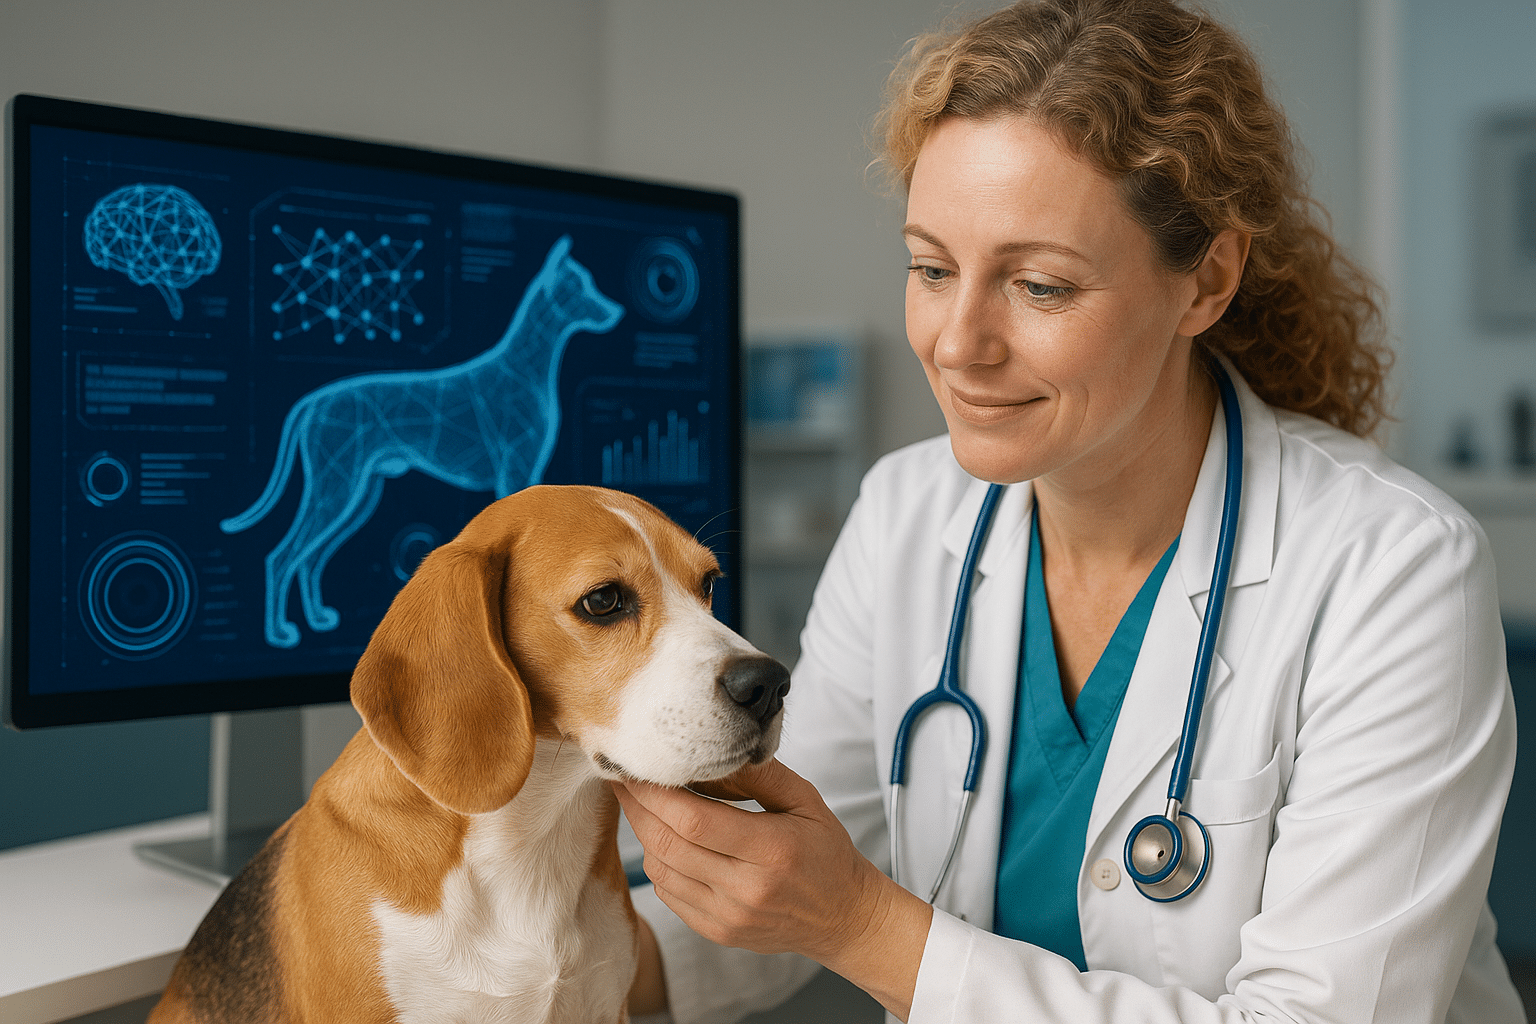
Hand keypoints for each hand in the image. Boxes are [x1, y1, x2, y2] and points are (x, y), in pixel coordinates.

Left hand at [612, 760, 931, 1019]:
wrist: (844, 916)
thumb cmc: (825, 851)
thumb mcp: (805, 799)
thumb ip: (758, 773)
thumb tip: (711, 750)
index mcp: (772, 850)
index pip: (694, 819)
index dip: (655, 792)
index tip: (636, 766)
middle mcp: (747, 889)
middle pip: (667, 844)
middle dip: (637, 807)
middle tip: (622, 777)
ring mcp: (729, 916)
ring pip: (660, 871)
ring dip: (643, 834)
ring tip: (642, 804)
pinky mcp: (718, 932)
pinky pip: (668, 894)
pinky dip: (658, 862)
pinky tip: (664, 840)